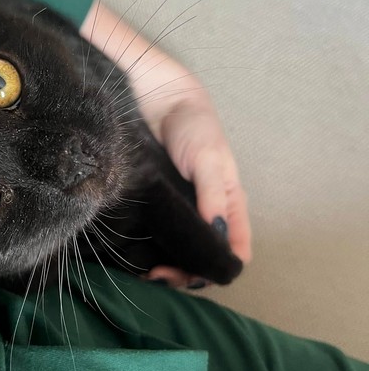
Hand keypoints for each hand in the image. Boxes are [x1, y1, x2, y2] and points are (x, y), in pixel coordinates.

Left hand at [80, 1, 251, 287]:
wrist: (157, 95)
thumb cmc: (193, 124)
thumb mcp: (209, 158)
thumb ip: (213, 196)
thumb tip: (216, 237)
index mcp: (228, 203)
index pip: (234, 248)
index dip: (219, 268)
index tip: (190, 276)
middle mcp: (204, 211)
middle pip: (203, 255)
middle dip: (187, 272)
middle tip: (158, 275)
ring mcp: (178, 208)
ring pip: (179, 249)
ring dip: (167, 265)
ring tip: (145, 270)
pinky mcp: (155, 202)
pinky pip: (157, 234)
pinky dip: (150, 249)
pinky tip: (135, 255)